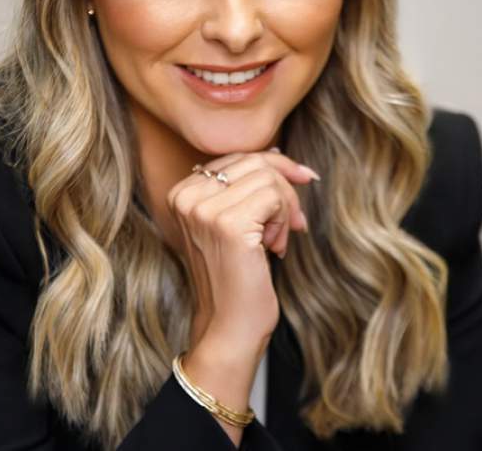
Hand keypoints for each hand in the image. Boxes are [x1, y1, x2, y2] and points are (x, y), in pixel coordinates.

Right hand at [166, 149, 314, 351]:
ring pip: (268, 177)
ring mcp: (205, 210)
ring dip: (285, 209)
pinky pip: (274, 196)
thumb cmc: (235, 277)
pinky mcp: (229, 224)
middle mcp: (187, 197)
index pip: (238, 156)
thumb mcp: (232, 222)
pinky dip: (285, 219)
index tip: (299, 184)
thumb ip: (244, 187)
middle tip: (292, 224)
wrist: (228, 327)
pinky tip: (275, 247)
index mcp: (181, 192)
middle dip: (284, 189)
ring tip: (277, 241)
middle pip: (255, 162)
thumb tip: (278, 154)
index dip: (274, 168)